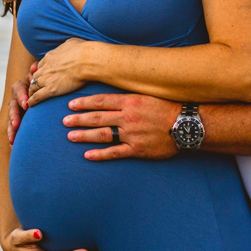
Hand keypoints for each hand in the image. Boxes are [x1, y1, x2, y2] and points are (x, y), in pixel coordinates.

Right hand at [7, 62, 36, 143]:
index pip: (19, 90)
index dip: (22, 97)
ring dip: (11, 130)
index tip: (26, 104)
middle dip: (14, 117)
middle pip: (13, 108)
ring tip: (12, 140)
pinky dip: (14, 138)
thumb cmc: (43, 80)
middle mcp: (16, 99)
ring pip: (11, 121)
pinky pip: (14, 130)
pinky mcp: (18, 121)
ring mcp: (16, 111)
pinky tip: (13, 148)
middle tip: (16, 124)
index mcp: (20, 86)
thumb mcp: (40, 75)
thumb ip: (38, 72)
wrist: (42, 87)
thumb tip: (35, 66)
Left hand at [27, 38, 92, 106]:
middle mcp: (46, 68)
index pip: (41, 65)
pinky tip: (31, 104)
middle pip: (35, 76)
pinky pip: (37, 96)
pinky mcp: (51, 89)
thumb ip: (66, 46)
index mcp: (50, 57)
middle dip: (35, 81)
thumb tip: (69, 46)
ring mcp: (47, 79)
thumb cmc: (83, 51)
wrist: (86, 60)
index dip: (40, 70)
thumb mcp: (72, 43)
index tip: (42, 74)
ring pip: (34, 86)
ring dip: (32, 91)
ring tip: (31, 95)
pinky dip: (32, 100)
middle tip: (35, 86)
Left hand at [63, 94, 181, 160]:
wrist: (186, 125)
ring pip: (102, 135)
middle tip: (64, 121)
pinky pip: (114, 152)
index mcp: (130, 101)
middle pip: (97, 118)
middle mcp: (128, 117)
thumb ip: (130, 97)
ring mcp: (131, 134)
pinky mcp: (137, 149)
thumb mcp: (149, 95)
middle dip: (78, 119)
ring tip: (70, 136)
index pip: (101, 101)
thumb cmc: (169, 108)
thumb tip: (113, 96)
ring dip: (84, 135)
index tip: (71, 105)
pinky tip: (87, 155)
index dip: (84, 103)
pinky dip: (100, 154)